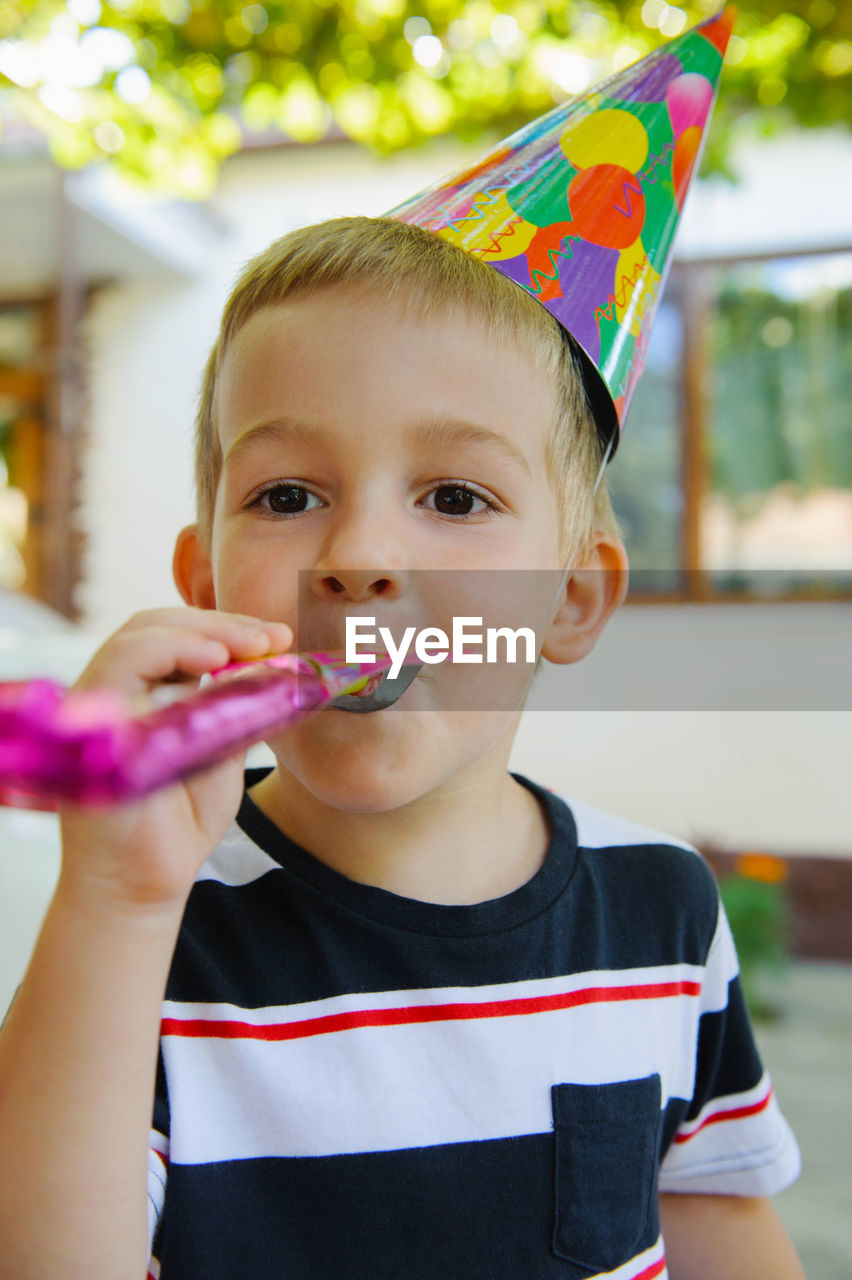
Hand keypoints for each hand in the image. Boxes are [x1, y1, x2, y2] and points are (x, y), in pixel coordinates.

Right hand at [57, 607, 292, 915]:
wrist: (148, 884)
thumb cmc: (182, 823)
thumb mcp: (223, 748)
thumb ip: (237, 703)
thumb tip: (276, 658)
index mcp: (147, 693)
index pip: (180, 636)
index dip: (231, 629)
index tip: (279, 639)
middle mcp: (117, 692)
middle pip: (159, 626)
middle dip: (222, 624)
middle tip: (273, 637)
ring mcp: (99, 705)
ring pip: (139, 635)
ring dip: (202, 630)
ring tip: (249, 646)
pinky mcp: (91, 723)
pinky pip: (122, 665)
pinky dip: (170, 649)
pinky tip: (214, 659)